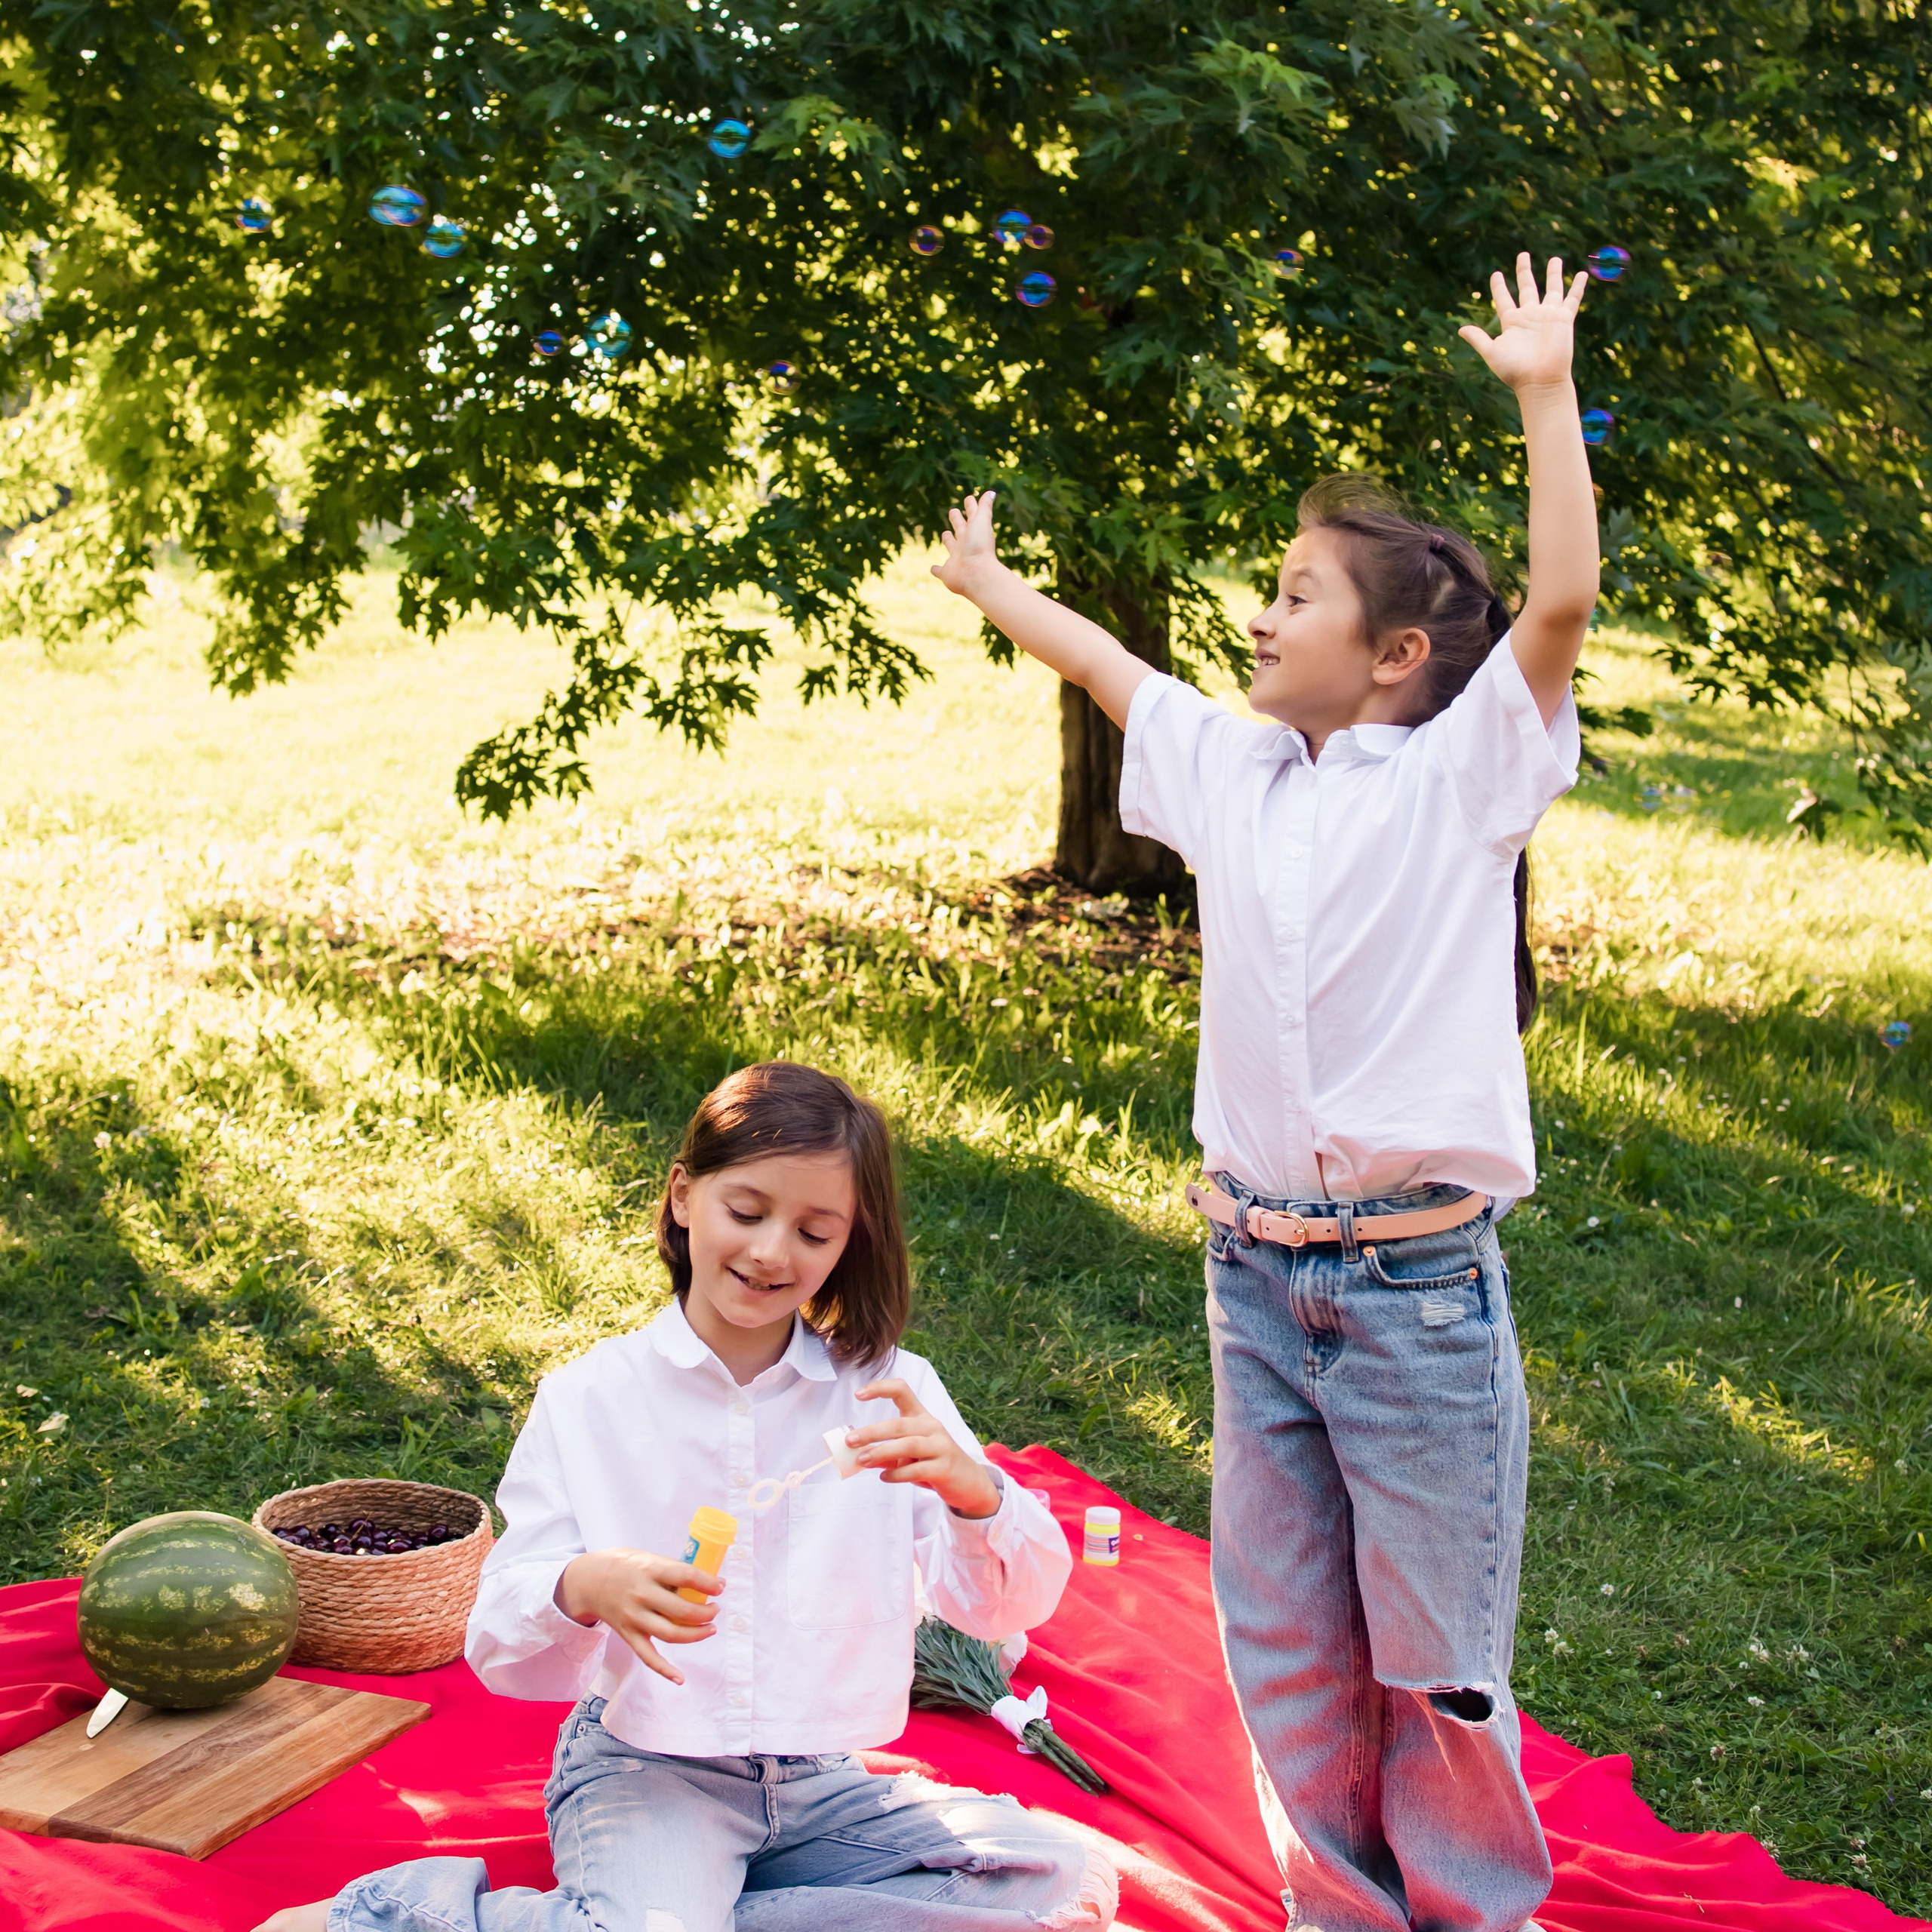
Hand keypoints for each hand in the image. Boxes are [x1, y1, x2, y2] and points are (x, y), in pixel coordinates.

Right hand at [554, 1546, 720, 1684]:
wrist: (589, 1581)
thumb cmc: (625, 1565)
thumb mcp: (648, 1557)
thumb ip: (671, 1570)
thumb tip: (703, 1581)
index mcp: (650, 1569)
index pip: (686, 1576)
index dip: (708, 1583)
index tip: (721, 1586)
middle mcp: (642, 1594)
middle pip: (682, 1610)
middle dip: (706, 1612)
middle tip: (715, 1610)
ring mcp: (634, 1617)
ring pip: (671, 1634)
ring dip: (696, 1634)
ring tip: (710, 1628)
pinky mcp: (628, 1634)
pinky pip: (648, 1657)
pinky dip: (664, 1670)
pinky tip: (680, 1679)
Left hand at [850, 1378, 1002, 1518]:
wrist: (968, 1483)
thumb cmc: (933, 1463)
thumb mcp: (909, 1455)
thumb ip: (886, 1454)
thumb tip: (858, 1455)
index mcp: (921, 1417)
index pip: (902, 1391)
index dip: (880, 1388)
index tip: (858, 1394)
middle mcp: (931, 1427)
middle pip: (899, 1424)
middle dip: (872, 1432)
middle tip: (851, 1441)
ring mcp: (941, 1446)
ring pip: (908, 1445)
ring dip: (882, 1452)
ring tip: (862, 1460)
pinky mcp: (945, 1468)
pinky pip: (917, 1469)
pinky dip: (897, 1474)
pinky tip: (884, 1477)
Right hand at [930, 490, 1002, 598]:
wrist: (976, 574)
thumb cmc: (979, 547)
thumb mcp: (982, 522)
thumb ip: (985, 507)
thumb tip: (991, 492)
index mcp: (974, 532)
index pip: (972, 515)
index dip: (971, 506)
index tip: (968, 498)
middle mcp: (966, 545)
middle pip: (960, 529)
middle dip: (957, 520)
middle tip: (953, 511)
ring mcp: (956, 559)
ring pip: (951, 547)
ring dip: (948, 541)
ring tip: (945, 534)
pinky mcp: (947, 573)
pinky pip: (940, 571)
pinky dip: (936, 570)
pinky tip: (933, 569)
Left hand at [1458, 253, 1587, 396]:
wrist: (1539, 381)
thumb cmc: (1515, 370)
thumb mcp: (1492, 352)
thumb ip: (1478, 339)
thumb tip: (1460, 329)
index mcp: (1512, 322)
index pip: (1504, 299)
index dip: (1499, 287)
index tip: (1496, 274)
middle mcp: (1530, 316)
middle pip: (1527, 287)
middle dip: (1524, 271)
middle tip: (1522, 254)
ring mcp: (1548, 316)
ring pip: (1552, 288)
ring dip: (1553, 273)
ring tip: (1554, 258)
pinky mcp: (1564, 319)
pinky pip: (1572, 299)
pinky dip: (1578, 287)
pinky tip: (1581, 274)